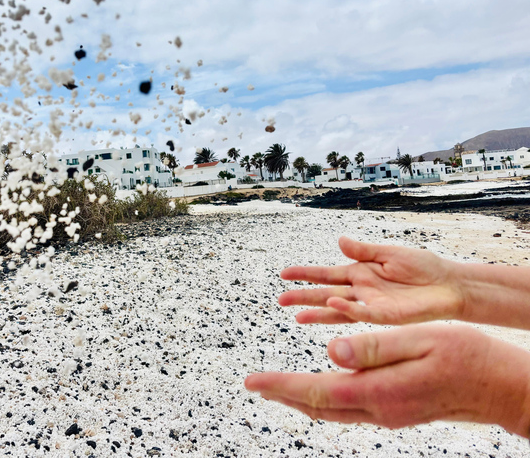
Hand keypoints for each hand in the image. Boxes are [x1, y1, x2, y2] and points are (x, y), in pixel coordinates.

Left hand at [245, 325, 529, 436]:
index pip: (316, 390)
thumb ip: (374, 346)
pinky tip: (320, 392)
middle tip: (255, 385)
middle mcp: (380, 409)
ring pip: (332, 411)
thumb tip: (330, 350)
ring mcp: (389, 415)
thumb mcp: (422, 340)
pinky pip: (349, 410)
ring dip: (301, 399)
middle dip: (283, 395)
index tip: (252, 381)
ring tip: (277, 389)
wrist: (503, 388)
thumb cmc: (469, 357)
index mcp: (380, 390)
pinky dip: (325, 400)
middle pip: (318, 406)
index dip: (280, 385)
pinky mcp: (397, 411)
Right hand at [279, 237, 463, 324]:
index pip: (326, 274)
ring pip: (338, 310)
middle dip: (304, 297)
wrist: (450, 284)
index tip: (285, 274)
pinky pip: (363, 314)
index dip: (306, 274)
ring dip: (318, 313)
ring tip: (297, 317)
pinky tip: (332, 305)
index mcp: (360, 273)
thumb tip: (340, 242)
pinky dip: (347, 310)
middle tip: (281, 299)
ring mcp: (372, 305)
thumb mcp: (389, 253)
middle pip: (326, 294)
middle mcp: (361, 291)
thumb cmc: (423, 267)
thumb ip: (364, 250)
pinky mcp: (387, 316)